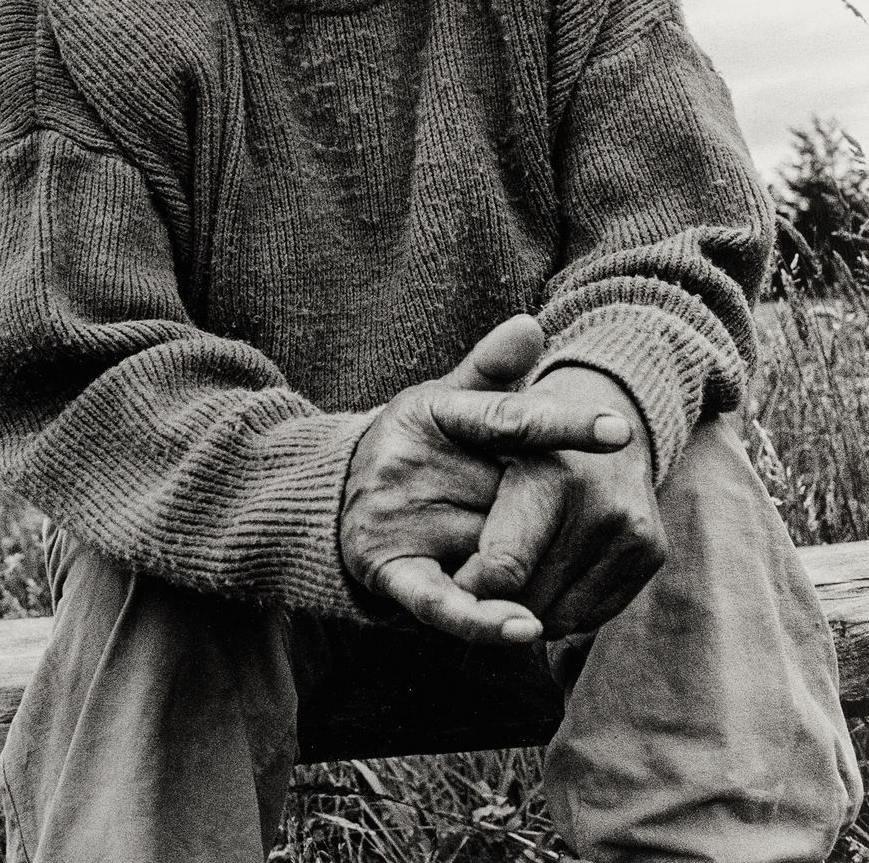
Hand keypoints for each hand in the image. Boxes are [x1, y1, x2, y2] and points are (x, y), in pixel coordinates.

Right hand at [339, 317, 633, 645]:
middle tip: (572, 521)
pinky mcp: (388, 570)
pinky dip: (481, 619)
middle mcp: (409, 462)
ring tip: (550, 569)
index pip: (508, 419)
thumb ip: (493, 373)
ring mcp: (397, 518)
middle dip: (547, 515)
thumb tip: (532, 325)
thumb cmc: (415, 445)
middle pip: (510, 497)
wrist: (333, 497)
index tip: (619, 430)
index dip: (564, 425)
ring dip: (529, 566)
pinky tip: (523, 628)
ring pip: (490, 550)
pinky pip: (441, 601)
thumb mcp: (447, 401)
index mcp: (432, 411)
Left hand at [452, 367, 665, 637]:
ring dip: (529, 607)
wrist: (607, 411)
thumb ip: (481, 378)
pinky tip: (547, 574)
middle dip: (496, 598)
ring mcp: (631, 531)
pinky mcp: (651, 551)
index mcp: (552, 475)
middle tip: (478, 578)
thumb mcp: (482, 405)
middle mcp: (601, 505)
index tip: (456, 577)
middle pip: (529, 597)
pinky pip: (592, 613)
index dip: (470, 583)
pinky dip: (564, 606)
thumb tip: (526, 333)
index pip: (501, 568)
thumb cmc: (521, 423)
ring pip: (561, 614)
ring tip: (511, 575)